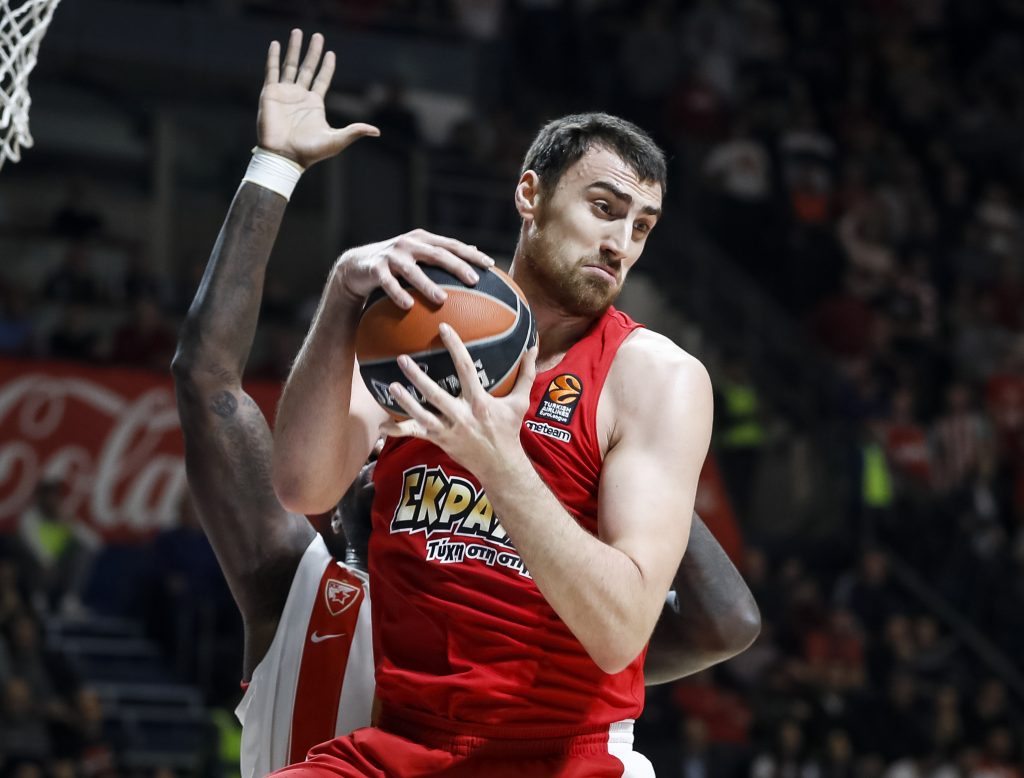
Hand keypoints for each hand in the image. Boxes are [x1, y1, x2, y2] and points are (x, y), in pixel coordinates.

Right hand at [258, 29, 378, 167]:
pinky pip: (272, 71)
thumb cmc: (309, 152)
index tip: (331, 53)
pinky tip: (276, 44)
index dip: (327, 67)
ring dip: (294, 48)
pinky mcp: (270, 94)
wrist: (285, 156)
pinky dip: (273, 57)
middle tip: (318, 36)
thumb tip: (377, 131)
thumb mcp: (336, 140)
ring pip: (290, 65)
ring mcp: (285, 94)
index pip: (322, 80)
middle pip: (307, 68)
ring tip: (298, 32)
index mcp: (315, 104)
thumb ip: (354, 131)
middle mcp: (300, 96)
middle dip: (313, 52)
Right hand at [334, 229, 494, 307]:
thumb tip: (475, 251)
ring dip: (427, 284)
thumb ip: (443, 253)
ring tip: (442, 299)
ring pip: (412, 270)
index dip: (471, 254)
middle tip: (474, 280)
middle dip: (457, 266)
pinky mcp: (375, 268)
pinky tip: (408, 305)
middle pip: (437, 254)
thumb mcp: (419, 256)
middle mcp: (409, 244)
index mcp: (424, 240)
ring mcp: (392, 255)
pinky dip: (398, 293)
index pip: (452, 245)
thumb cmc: (395, 264)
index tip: (490, 265)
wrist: (357, 266)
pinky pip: (388, 283)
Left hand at [381, 323, 538, 481]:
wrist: (500, 465)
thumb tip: (533, 347)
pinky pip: (415, 435)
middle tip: (402, 358)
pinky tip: (381, 426)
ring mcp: (448, 430)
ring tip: (391, 385)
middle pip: (435, 393)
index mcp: (479, 402)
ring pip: (422, 415)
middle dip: (417, 376)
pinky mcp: (439, 440)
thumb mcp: (520, 402)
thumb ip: (526, 373)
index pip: (465, 369)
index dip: (454, 347)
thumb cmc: (508, 430)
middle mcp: (461, 415)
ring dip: (405, 401)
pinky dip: (398, 431)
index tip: (443, 327)